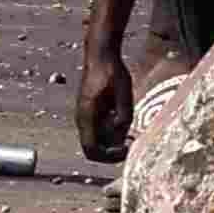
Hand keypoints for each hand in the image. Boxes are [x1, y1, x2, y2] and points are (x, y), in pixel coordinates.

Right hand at [75, 52, 136, 168]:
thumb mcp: (123, 93)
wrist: (100, 56)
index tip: (126, 148)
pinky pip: (99, 131)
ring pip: (97, 140)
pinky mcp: (91, 112)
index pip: (91, 150)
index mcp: (87, 116)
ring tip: (131, 131)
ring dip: (113, 141)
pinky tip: (124, 121)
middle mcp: (82, 119)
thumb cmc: (111, 72)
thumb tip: (123, 135)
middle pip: (93, 149)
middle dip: (112, 150)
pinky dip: (111, 133)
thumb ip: (123, 116)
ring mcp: (85, 116)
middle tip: (131, 143)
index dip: (109, 156)